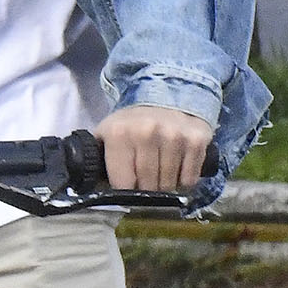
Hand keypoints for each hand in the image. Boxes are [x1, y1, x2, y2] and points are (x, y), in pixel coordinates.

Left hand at [97, 106, 213, 193]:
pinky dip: (184, 181)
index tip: (129, 189)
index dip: (126, 191)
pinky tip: (178, 169)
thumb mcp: (107, 133)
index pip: (123, 184)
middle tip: (146, 182)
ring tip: (161, 174)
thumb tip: (91, 185)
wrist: (168, 95)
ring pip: (169, 185)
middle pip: (148, 186)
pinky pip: (189, 179)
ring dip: (166, 187)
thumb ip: (97, 158)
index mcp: (119, 134)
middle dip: (147, 191)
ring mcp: (174, 136)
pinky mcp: (196, 140)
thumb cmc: (134, 123)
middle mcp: (147, 133)